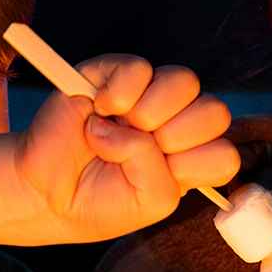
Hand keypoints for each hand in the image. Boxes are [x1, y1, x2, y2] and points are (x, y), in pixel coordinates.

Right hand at [0, 54, 237, 248]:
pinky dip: (122, 92)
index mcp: (189, 158)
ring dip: (154, 112)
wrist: (46, 191)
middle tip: (146, 150)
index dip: (199, 165)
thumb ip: (161, 171)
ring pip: (184, 83)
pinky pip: (139, 69)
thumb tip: (136, 124)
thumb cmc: (98, 200)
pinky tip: (102, 109)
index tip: (167, 177)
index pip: (225, 153)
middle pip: (215, 112)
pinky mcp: (114, 73)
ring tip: (121, 127)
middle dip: (180, 138)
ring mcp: (146, 95)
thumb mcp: (146, 202)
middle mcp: (174, 122)